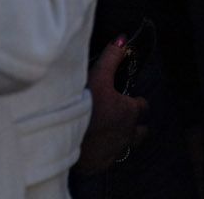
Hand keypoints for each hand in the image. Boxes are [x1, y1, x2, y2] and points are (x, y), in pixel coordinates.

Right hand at [74, 37, 149, 174]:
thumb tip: (122, 38)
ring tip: (112, 134)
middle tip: (121, 118)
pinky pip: (109, 160)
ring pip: (129, 146)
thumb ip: (112, 57)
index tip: (127, 100)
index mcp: (130, 112)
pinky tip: (97, 148)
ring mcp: (115, 151)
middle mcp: (128, 133)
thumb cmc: (82, 103)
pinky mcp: (101, 164)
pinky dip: (106, 154)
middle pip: (141, 130)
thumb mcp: (98, 76)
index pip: (142, 106)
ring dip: (124, 139)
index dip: (135, 102)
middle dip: (135, 124)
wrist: (60, 135)